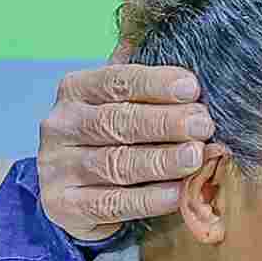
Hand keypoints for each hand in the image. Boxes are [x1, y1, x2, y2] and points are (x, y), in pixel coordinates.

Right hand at [38, 64, 217, 240]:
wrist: (79, 192)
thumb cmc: (116, 137)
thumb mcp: (124, 103)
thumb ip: (148, 84)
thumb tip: (179, 54)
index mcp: (75, 90)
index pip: (116, 81)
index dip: (155, 84)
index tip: (192, 88)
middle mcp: (61, 125)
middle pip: (117, 121)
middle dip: (165, 123)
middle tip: (203, 125)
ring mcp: (58, 167)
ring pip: (116, 163)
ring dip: (161, 160)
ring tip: (196, 156)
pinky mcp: (64, 205)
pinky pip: (112, 203)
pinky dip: (148, 199)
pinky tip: (177, 193)